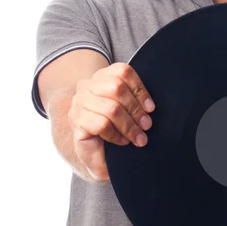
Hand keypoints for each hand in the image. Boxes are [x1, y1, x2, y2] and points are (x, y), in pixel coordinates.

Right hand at [68, 63, 154, 182]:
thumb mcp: (127, 109)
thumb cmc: (113, 128)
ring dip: (129, 126)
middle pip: (117, 88)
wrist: (94, 153)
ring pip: (111, 108)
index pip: (123, 72)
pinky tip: (122, 141)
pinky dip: (116, 135)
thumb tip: (149, 107)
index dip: (140, 89)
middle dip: (136, 109)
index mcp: (101, 77)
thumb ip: (135, 100)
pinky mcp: (76, 121)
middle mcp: (87, 86)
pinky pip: (102, 125)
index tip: (150, 108)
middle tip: (146, 126)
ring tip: (138, 138)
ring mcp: (79, 103)